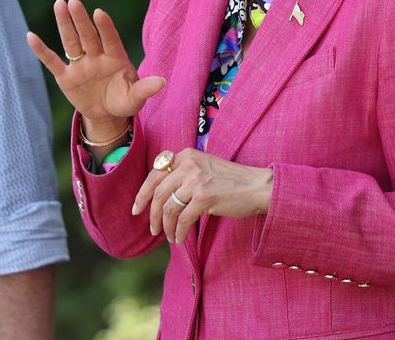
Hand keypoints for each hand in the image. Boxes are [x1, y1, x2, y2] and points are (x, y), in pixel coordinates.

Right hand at [27, 0, 164, 131]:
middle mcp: (97, 57)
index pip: (110, 40)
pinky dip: (41, 50)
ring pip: (71, 41)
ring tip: (59, 3)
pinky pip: (52, 62)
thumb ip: (145, 88)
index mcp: (116, 58)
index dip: (105, 27)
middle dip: (81, 19)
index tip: (99, 13)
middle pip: (88, 35)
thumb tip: (163, 81)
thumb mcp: (136, 98)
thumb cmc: (124, 101)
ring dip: (65, 24)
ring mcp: (80, 65)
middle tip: (74, 1)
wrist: (107, 114)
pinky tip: (30, 36)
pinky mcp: (66, 77)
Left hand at [131, 148, 273, 244]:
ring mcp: (196, 180)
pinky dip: (178, 232)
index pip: (154, 173)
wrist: (257, 186)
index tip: (136, 209)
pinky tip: (180, 239)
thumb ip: (183, 173)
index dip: (142, 194)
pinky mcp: (204, 197)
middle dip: (152, 214)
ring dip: (166, 226)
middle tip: (152, 229)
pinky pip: (182, 219)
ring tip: (169, 236)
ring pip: (168, 208)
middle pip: (158, 192)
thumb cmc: (231, 181)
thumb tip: (160, 195)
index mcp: (185, 155)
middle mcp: (188, 164)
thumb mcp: (204, 167)